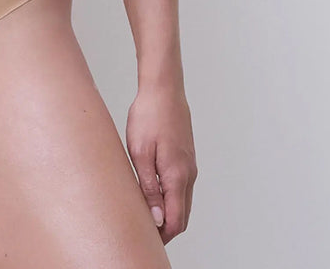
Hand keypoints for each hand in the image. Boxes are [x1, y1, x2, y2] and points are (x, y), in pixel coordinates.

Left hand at [126, 80, 196, 244]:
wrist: (164, 90)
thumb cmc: (149, 117)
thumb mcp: (140, 153)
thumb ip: (149, 188)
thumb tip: (156, 219)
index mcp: (177, 176)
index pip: (175, 220)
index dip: (162, 236)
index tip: (146, 240)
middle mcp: (189, 175)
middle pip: (182, 216)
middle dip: (166, 230)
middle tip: (144, 234)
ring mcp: (190, 167)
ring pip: (183, 202)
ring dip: (169, 215)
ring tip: (146, 217)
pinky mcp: (186, 158)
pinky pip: (183, 188)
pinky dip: (172, 200)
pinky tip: (154, 196)